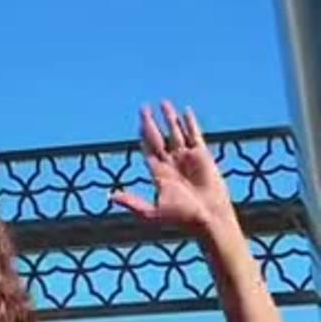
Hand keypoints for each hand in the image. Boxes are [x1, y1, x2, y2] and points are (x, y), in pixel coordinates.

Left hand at [112, 104, 238, 240]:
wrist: (209, 218)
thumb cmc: (183, 217)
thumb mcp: (153, 212)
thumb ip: (133, 203)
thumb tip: (111, 197)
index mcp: (159, 173)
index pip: (148, 149)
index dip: (143, 136)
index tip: (138, 124)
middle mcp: (172, 163)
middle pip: (158, 137)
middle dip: (151, 123)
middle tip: (144, 108)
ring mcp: (187, 158)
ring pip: (176, 132)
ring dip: (169, 118)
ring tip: (163, 103)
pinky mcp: (202, 156)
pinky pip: (195, 135)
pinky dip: (190, 123)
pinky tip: (185, 111)